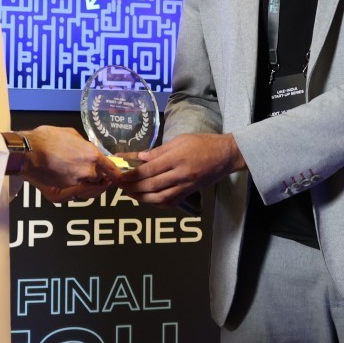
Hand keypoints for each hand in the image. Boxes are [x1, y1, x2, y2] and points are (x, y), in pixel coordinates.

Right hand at [15, 126, 126, 201]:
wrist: (27, 152)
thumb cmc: (46, 139)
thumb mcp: (71, 133)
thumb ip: (83, 144)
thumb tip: (87, 148)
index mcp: (92, 155)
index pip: (110, 168)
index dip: (115, 173)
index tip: (118, 176)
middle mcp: (87, 171)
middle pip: (100, 179)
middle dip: (99, 176)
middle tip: (97, 173)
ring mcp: (75, 182)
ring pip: (88, 186)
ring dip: (88, 182)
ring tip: (81, 174)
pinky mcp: (64, 190)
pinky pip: (75, 189)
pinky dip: (75, 185)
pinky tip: (69, 177)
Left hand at [119, 132, 243, 206]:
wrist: (225, 156)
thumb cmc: (203, 143)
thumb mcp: (180, 140)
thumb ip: (159, 150)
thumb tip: (140, 157)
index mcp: (177, 158)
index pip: (148, 170)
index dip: (131, 174)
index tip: (119, 174)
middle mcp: (180, 175)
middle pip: (150, 185)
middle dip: (131, 186)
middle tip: (118, 184)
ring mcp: (185, 186)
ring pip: (158, 197)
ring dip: (140, 197)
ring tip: (128, 192)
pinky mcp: (188, 193)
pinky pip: (168, 202)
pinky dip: (154, 202)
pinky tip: (144, 199)